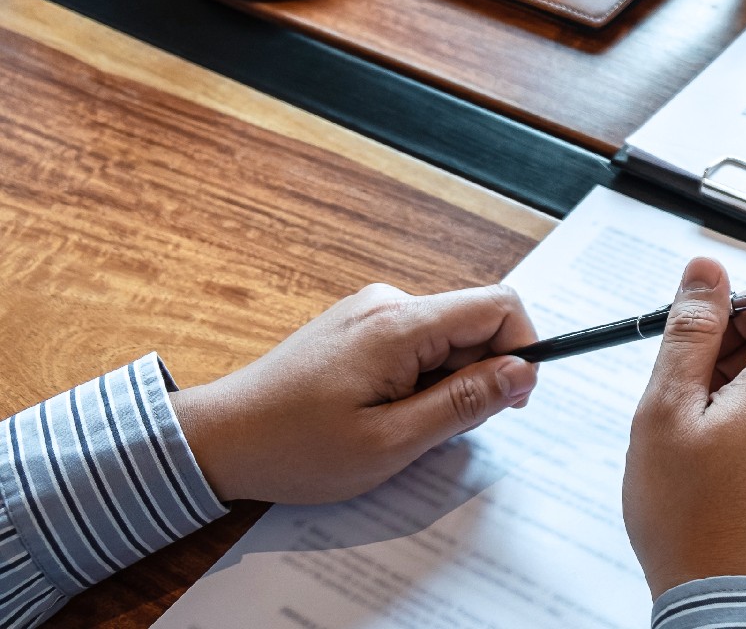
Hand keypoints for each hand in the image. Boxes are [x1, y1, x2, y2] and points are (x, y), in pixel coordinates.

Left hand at [169, 284, 537, 503]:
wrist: (217, 439)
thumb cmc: (294, 448)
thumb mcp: (390, 443)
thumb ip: (464, 403)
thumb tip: (522, 372)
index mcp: (400, 325)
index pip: (498, 306)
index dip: (523, 350)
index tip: (511, 401)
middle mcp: (388, 303)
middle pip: (473, 325)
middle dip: (476, 378)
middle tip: (438, 431)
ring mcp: (370, 311)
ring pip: (446, 339)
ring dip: (443, 384)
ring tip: (398, 428)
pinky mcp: (358, 326)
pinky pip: (416, 344)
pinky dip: (418, 380)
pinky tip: (381, 414)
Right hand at [625, 257, 745, 597]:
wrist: (729, 605)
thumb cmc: (689, 518)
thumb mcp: (666, 411)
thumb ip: (690, 330)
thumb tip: (706, 270)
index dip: (734, 310)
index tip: (702, 345)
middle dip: (738, 359)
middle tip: (693, 406)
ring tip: (712, 448)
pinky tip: (739, 475)